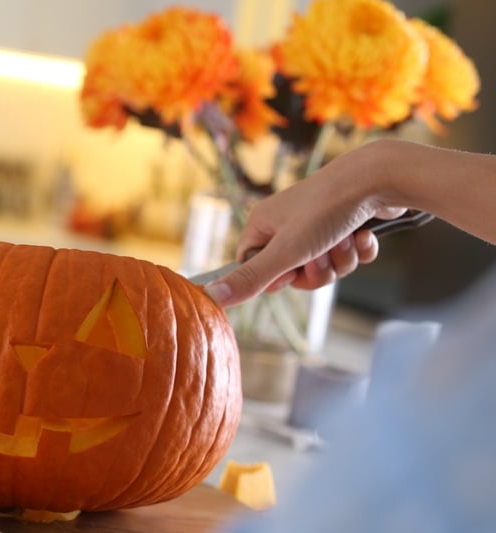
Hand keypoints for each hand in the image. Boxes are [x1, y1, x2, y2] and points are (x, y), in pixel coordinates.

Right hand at [205, 143, 405, 306]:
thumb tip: (211, 296)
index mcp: (264, 223)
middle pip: (293, 272)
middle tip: (323, 254)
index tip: (291, 268)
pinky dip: (358, 250)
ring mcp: (318, 222)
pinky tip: (364, 234)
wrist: (378, 177)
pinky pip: (348, 254)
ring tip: (347, 238)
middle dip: (316, 270)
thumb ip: (251, 278)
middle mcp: (287, 222)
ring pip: (324, 265)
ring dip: (340, 260)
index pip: (254, 266)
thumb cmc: (327, 209)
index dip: (276, 277)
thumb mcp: (285, 251)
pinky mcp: (347, 223)